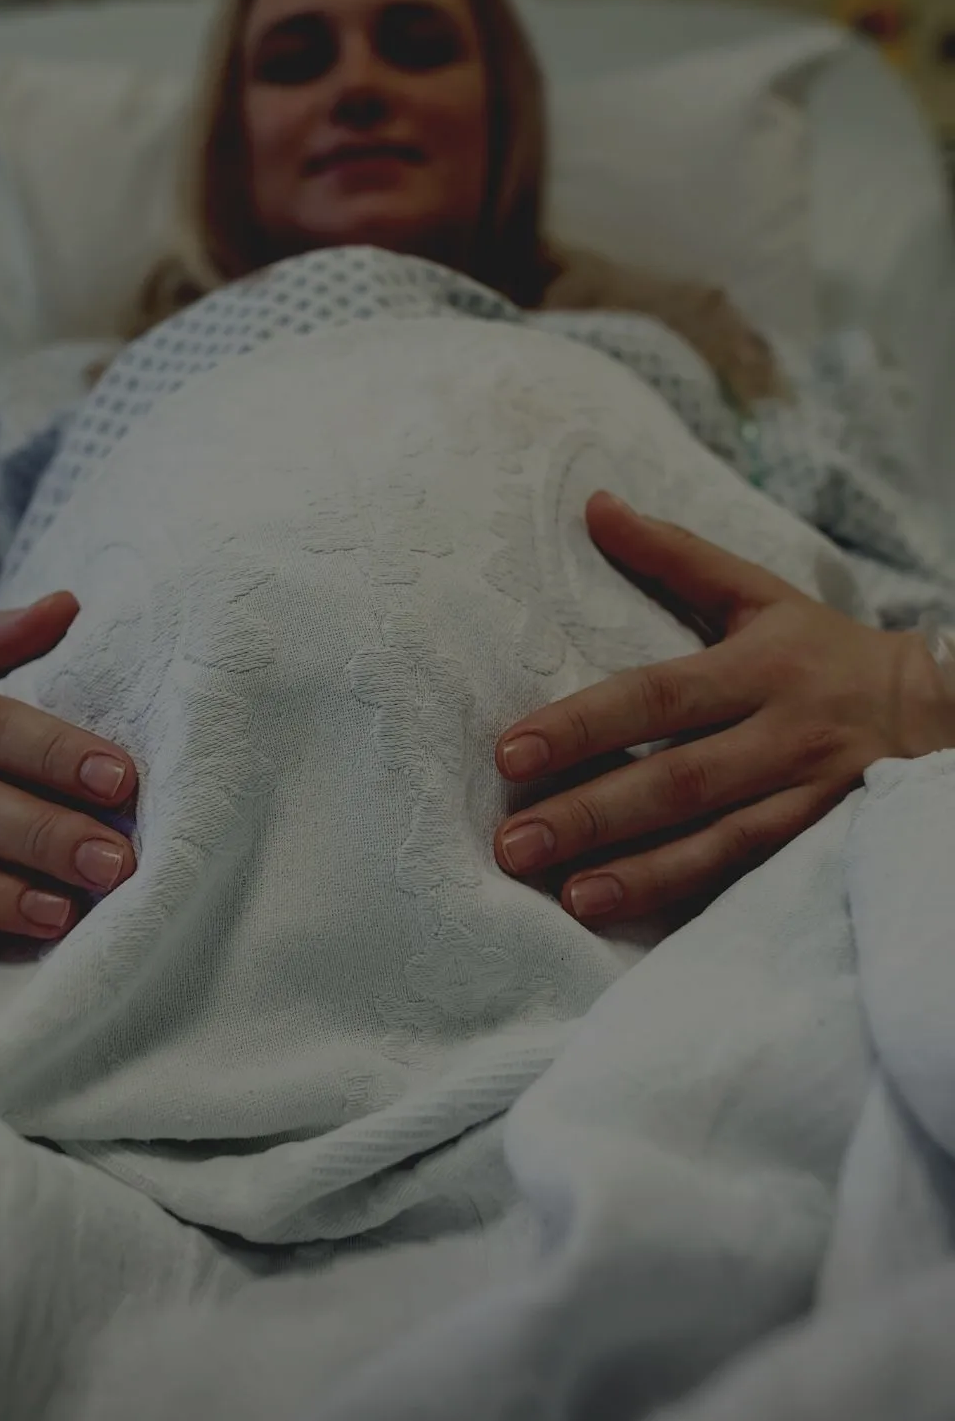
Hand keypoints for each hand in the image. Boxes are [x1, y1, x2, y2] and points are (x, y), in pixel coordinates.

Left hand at [494, 492, 951, 924]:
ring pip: (717, 844)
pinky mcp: (822, 845)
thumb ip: (674, 555)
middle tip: (513, 843)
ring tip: (565, 898)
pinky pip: (750, 878)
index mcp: (758, 667)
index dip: (582, 726)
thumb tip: (596, 504)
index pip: (656, 697)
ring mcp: (807, 798)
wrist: (942, 711)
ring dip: (638, 875)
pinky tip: (630, 915)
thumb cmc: (824, 649)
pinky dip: (690, 898)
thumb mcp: (758, 593)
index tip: (510, 753)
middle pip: (678, 780)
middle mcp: (783, 735)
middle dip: (591, 815)